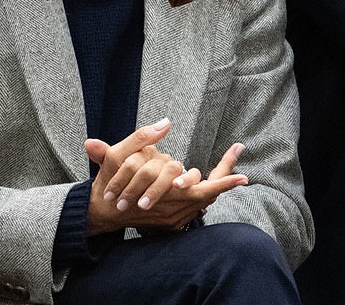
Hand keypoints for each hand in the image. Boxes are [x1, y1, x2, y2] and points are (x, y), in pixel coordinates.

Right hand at [85, 121, 246, 234]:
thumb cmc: (109, 181)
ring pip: (199, 202)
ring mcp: (171, 217)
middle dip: (223, 183)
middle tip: (243, 177)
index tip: (244, 178)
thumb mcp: (119, 156)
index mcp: (164, 193)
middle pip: (206, 196)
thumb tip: (165, 122)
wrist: (100, 210)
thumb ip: (141, 138)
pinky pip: (190, 208)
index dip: (224, 181)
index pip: (202, 188)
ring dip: (212, 189)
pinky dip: (200, 197)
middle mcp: (172, 209)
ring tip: (228, 176)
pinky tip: (203, 186)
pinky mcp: (168, 222)